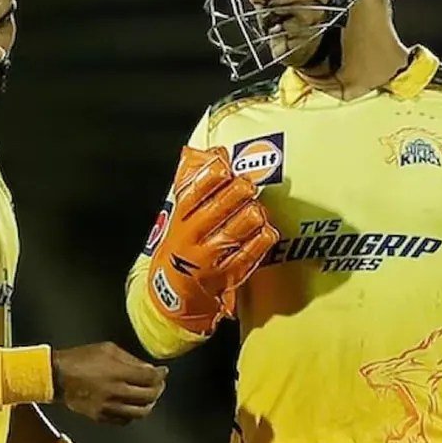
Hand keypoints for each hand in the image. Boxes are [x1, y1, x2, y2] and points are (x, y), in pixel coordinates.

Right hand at [51, 342, 167, 424]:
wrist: (57, 377)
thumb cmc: (80, 358)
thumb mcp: (107, 348)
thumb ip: (130, 359)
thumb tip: (148, 368)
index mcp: (117, 372)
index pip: (149, 377)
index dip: (161, 375)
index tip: (163, 371)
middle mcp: (115, 392)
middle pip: (149, 396)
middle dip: (158, 389)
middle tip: (159, 383)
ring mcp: (108, 407)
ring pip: (140, 412)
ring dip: (149, 404)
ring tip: (150, 396)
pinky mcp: (101, 417)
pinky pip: (125, 420)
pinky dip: (133, 413)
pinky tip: (133, 405)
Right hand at [147, 146, 278, 331]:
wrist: (173, 291)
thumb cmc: (182, 243)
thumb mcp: (181, 214)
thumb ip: (195, 181)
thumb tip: (215, 151)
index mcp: (179, 218)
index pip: (191, 194)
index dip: (208, 178)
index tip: (224, 166)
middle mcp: (190, 237)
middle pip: (214, 211)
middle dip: (235, 194)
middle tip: (249, 184)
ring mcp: (208, 258)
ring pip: (233, 231)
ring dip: (250, 215)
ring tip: (257, 208)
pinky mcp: (226, 275)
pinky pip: (248, 254)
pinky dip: (260, 240)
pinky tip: (267, 230)